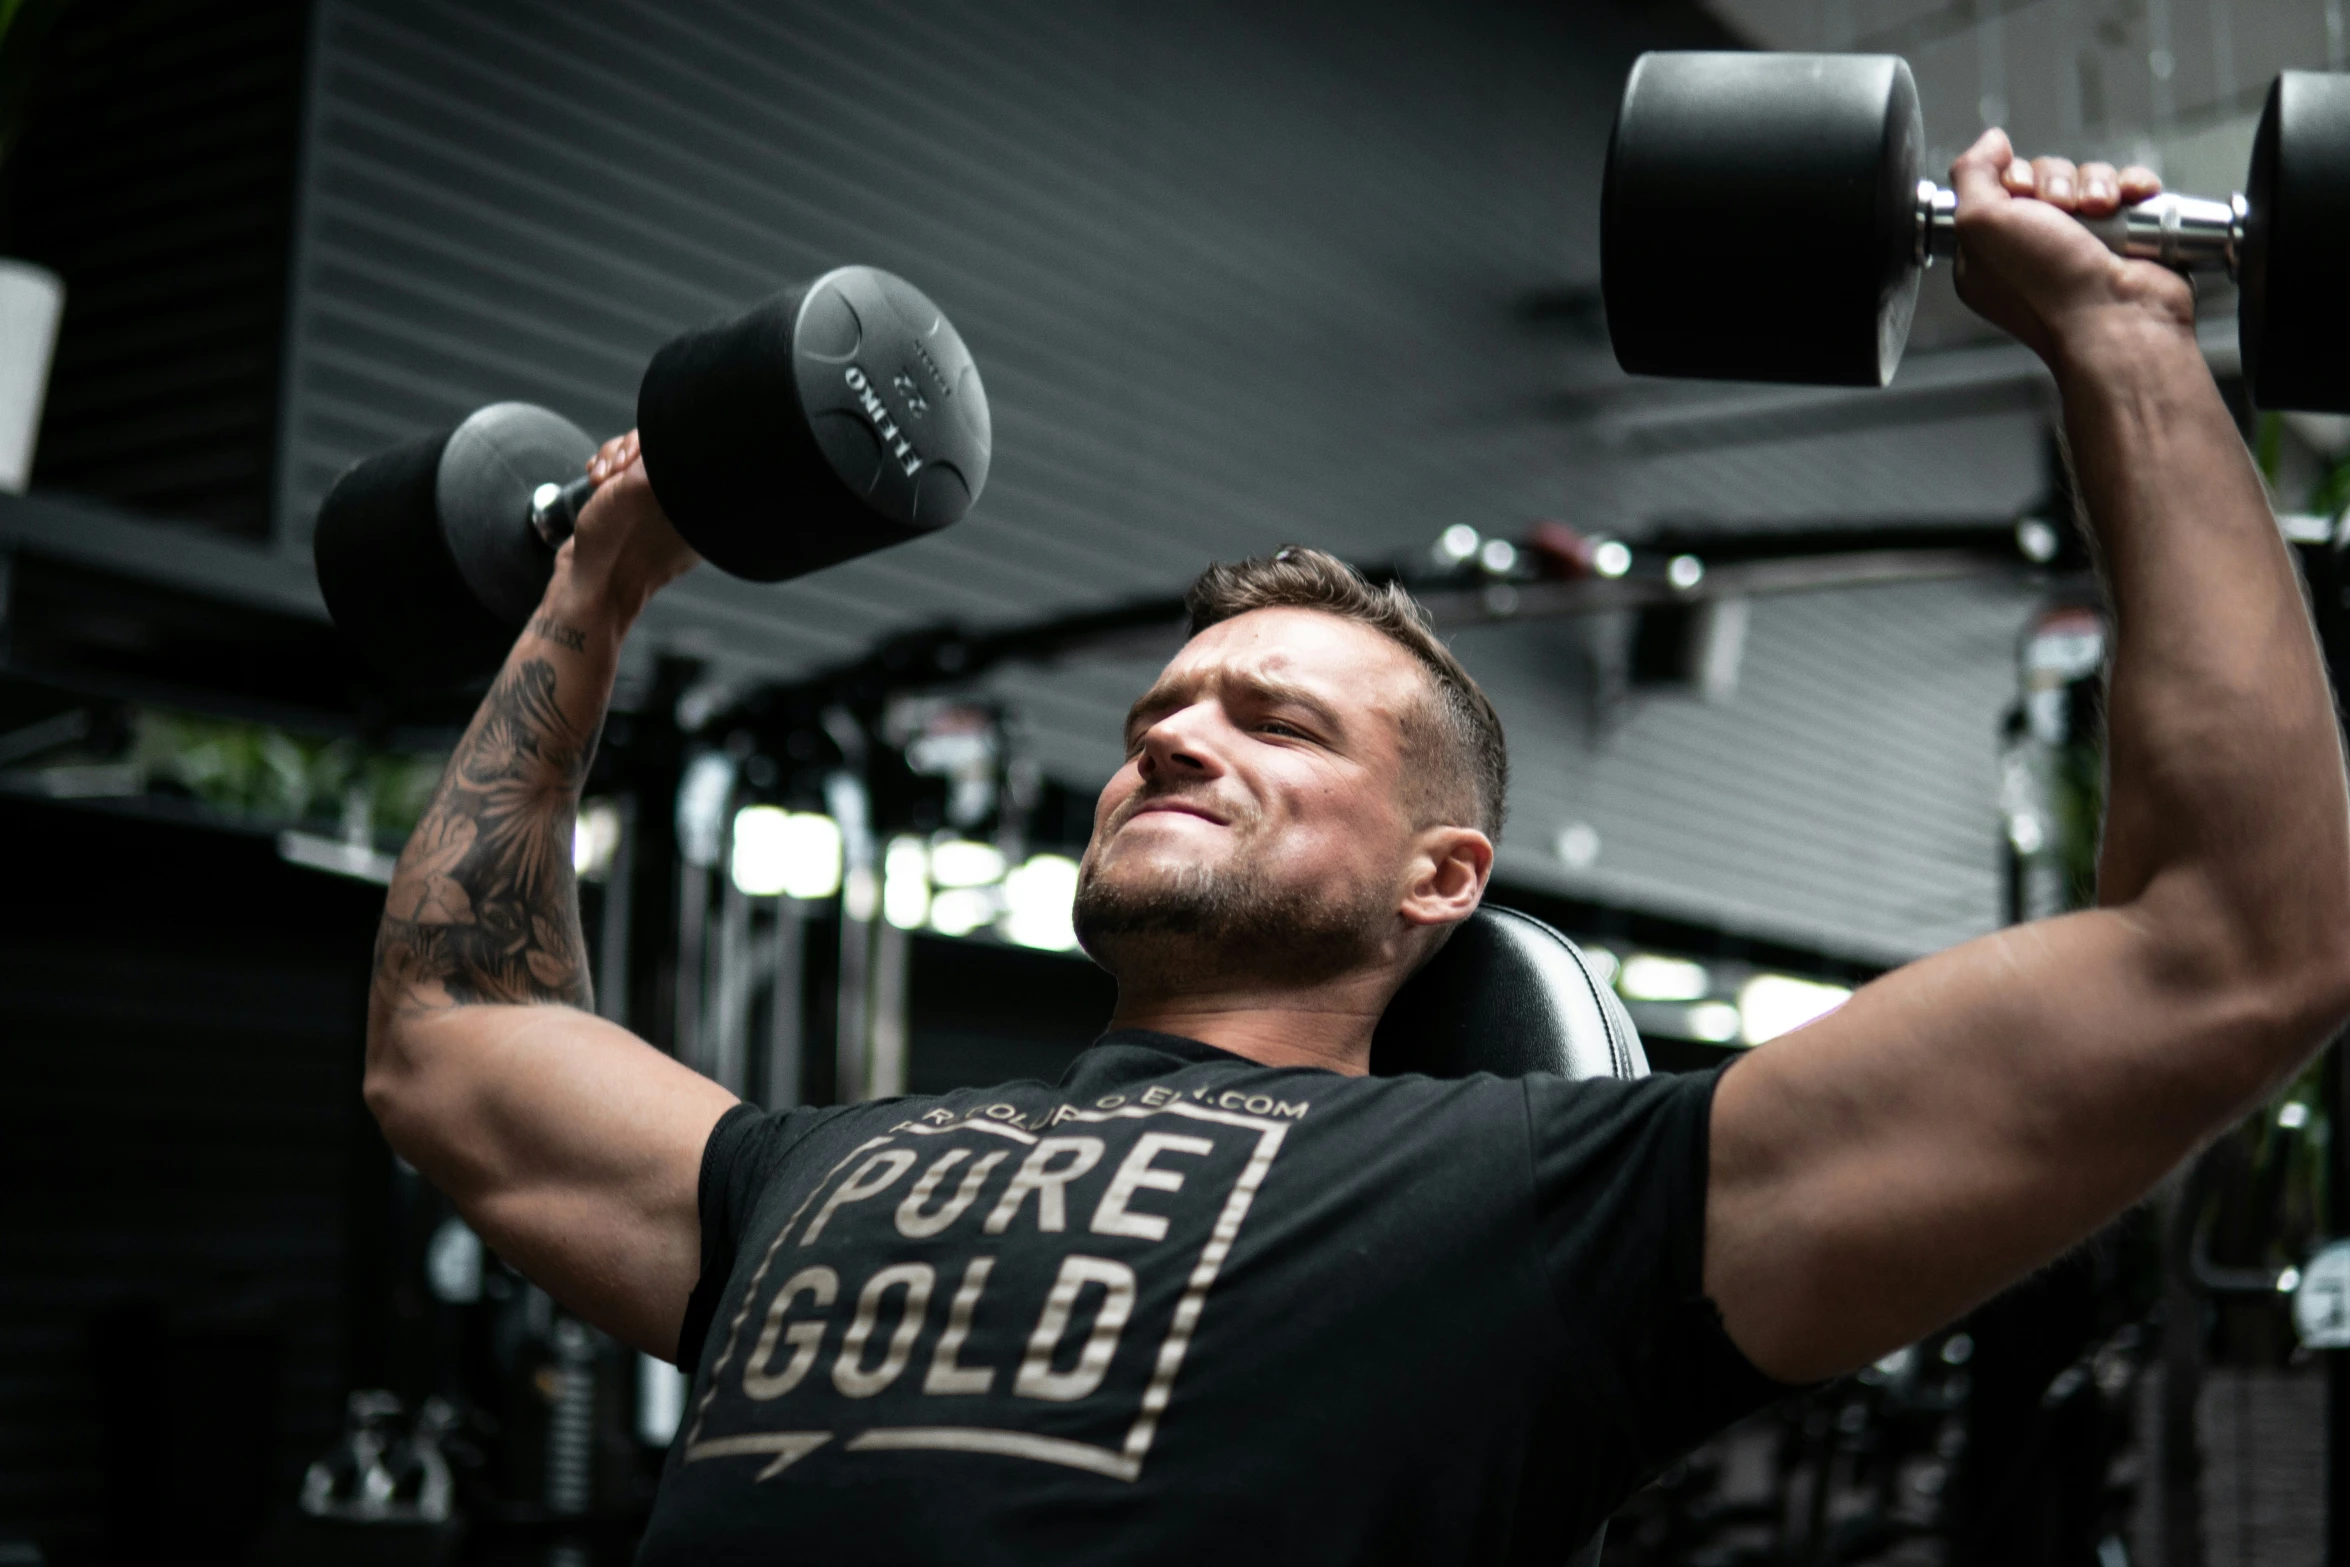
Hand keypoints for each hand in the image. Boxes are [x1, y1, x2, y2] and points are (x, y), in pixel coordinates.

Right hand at [557, 430, 700, 627]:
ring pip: (633, 454)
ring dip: (610, 458)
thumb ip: (655, 461)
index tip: (634, 462)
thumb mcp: (637, 491)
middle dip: (627, 450)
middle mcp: (676, 496)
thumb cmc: (616, 547)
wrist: (591, 585)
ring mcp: (650, 499)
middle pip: (655, 446)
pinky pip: (617, 469)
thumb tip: (667, 434)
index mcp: (693, 498)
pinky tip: (594, 481)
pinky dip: (603, 468)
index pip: (683, 447)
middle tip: (614, 473)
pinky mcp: (626, 500)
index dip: (653, 445)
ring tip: (599, 481)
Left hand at [1950, 128, 2194, 366]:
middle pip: (2044, 177)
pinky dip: (2132, 187)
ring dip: (2096, 184)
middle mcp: (2033, 248)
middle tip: (2063, 210)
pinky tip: (2133, 198)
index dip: (2010, 179)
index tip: (2019, 196)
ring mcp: (2081, 244)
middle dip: (2055, 182)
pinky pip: (2127, 188)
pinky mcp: (2126, 239)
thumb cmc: (2046, 281)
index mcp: (1988, 252)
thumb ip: (1970, 173)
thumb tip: (1991, 141)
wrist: (2116, 318)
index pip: (1996, 187)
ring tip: (2102, 211)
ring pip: (2087, 179)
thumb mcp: (1979, 223)